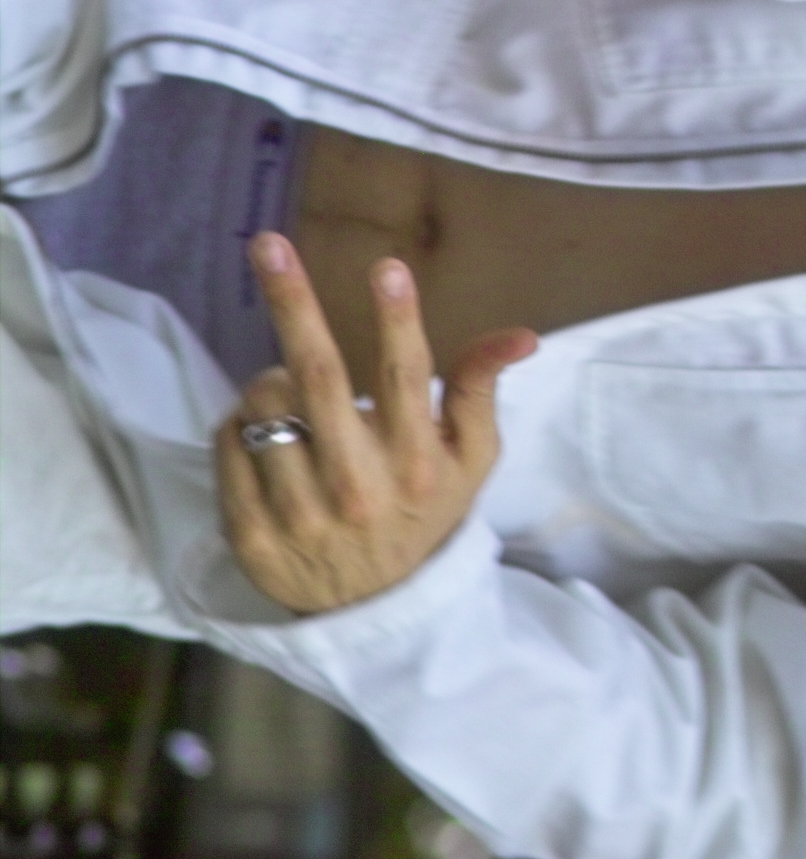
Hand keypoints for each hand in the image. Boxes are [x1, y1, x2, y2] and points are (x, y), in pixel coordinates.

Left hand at [214, 232, 536, 615]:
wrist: (375, 614)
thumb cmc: (426, 515)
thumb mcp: (471, 460)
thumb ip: (480, 391)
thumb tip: (521, 334)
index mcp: (418, 464)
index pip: (407, 379)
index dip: (397, 319)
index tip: (386, 267)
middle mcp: (358, 486)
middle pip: (317, 378)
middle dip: (296, 303)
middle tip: (269, 244)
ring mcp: (298, 512)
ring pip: (264, 407)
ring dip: (270, 377)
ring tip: (292, 391)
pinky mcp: (250, 532)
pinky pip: (229, 442)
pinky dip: (242, 421)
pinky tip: (268, 433)